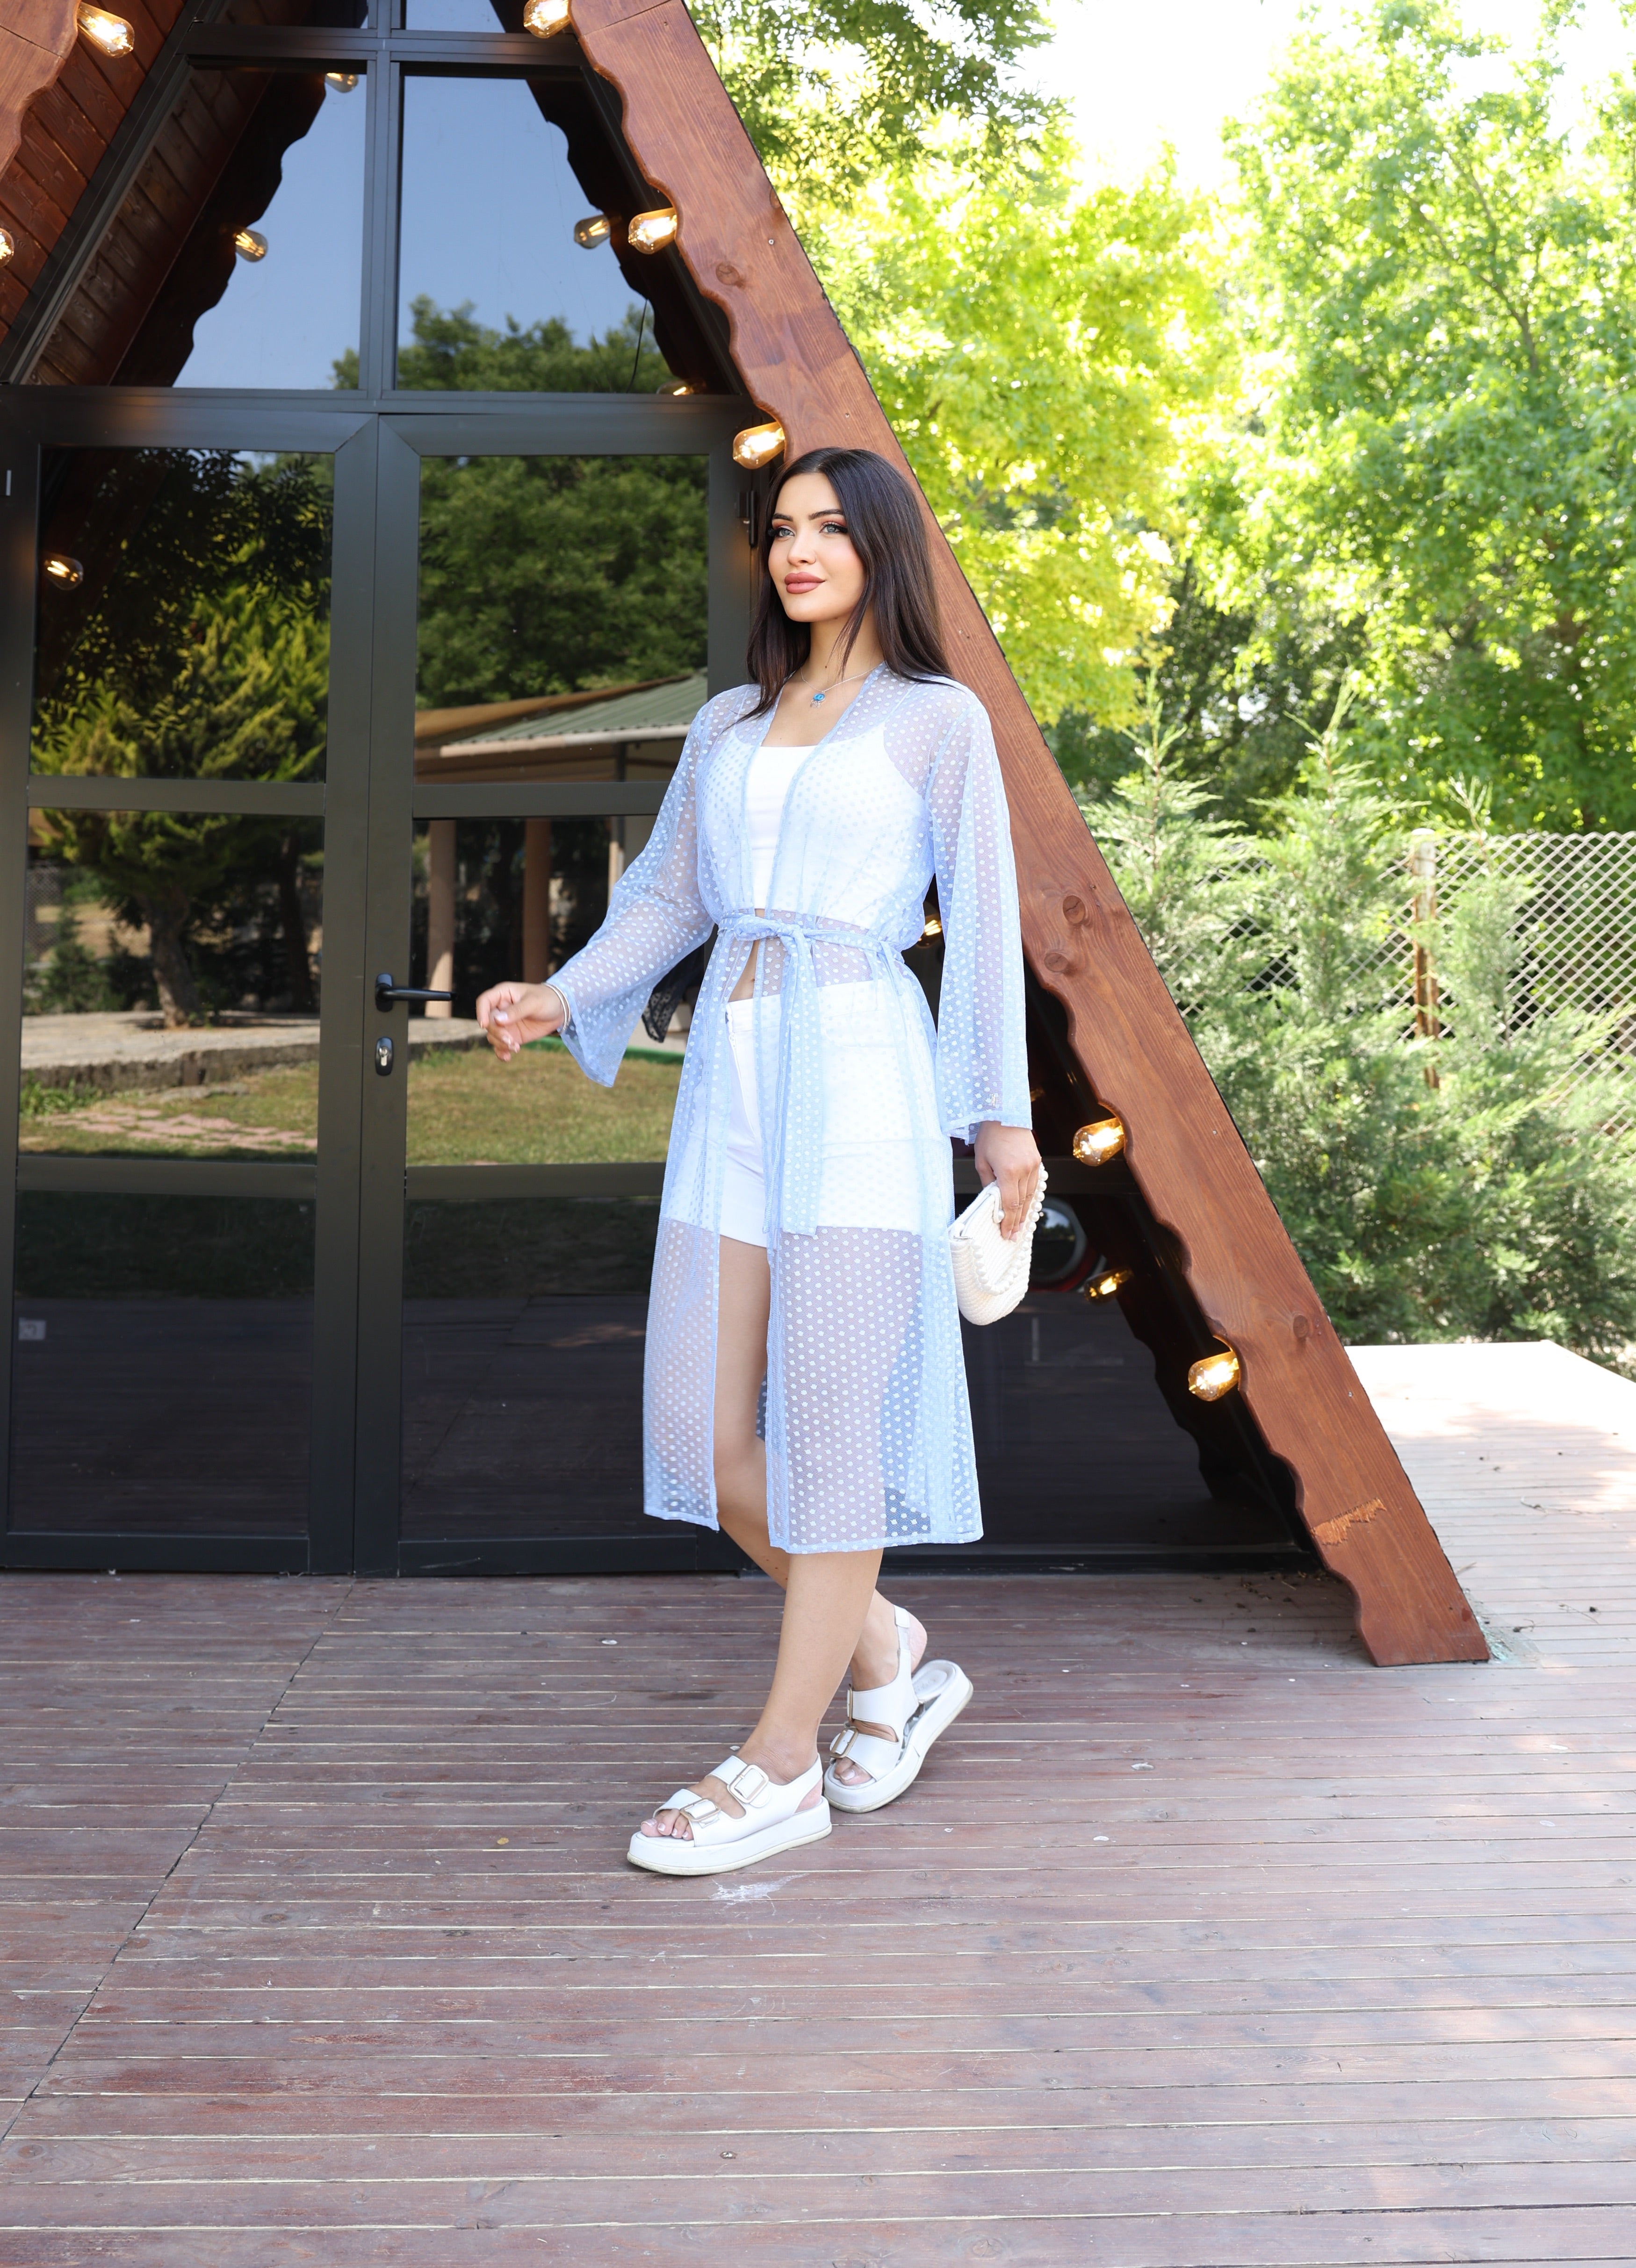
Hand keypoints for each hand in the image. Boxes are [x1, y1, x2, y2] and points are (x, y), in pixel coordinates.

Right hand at [475, 980, 563, 1062]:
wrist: (560, 1010)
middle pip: (488, 1022)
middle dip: (497, 1033)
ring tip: (515, 1047)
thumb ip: (516, 1011)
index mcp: (503, 994)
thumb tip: (498, 1020)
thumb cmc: (547, 999)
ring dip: (500, 1044)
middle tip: (510, 1041)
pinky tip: (508, 1057)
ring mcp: (505, 1023)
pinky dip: (501, 1052)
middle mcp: (500, 1009)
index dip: (481, 1013)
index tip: (485, 1025)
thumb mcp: (533, 1003)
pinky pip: (500, 1045)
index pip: (484, 1001)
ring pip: (492, 1035)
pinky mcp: (511, 1035)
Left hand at [974, 1122, 1041, 1240]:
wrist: (1005, 1113)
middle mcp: (1024, 1170)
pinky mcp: (1037, 1161)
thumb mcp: (981, 1161)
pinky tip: (1026, 1207)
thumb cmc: (990, 1136)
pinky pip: (1035, 1184)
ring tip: (1020, 1226)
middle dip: (1016, 1222)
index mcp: (1008, 1172)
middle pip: (1021, 1203)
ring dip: (1025, 1212)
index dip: (1007, 1221)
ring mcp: (1033, 1166)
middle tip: (1012, 1236)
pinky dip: (1030, 1197)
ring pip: (1030, 1195)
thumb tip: (992, 1201)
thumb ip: (988, 1183)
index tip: (1005, 1233)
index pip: (1009, 1204)